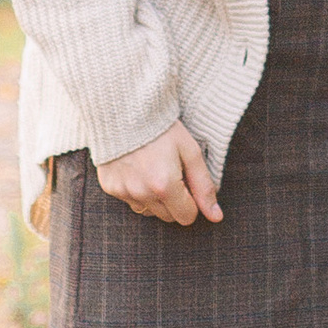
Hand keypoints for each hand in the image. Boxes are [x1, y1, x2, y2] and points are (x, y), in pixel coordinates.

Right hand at [95, 123, 221, 225]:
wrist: (124, 109)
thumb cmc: (162, 129)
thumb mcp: (190, 152)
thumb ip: (204, 186)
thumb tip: (216, 217)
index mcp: (165, 186)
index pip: (187, 217)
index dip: (192, 202)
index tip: (188, 182)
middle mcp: (142, 193)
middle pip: (168, 217)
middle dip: (175, 202)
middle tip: (172, 174)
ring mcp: (124, 192)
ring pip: (149, 211)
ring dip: (155, 198)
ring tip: (153, 170)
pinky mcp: (110, 188)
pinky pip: (131, 201)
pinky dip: (137, 191)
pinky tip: (138, 169)